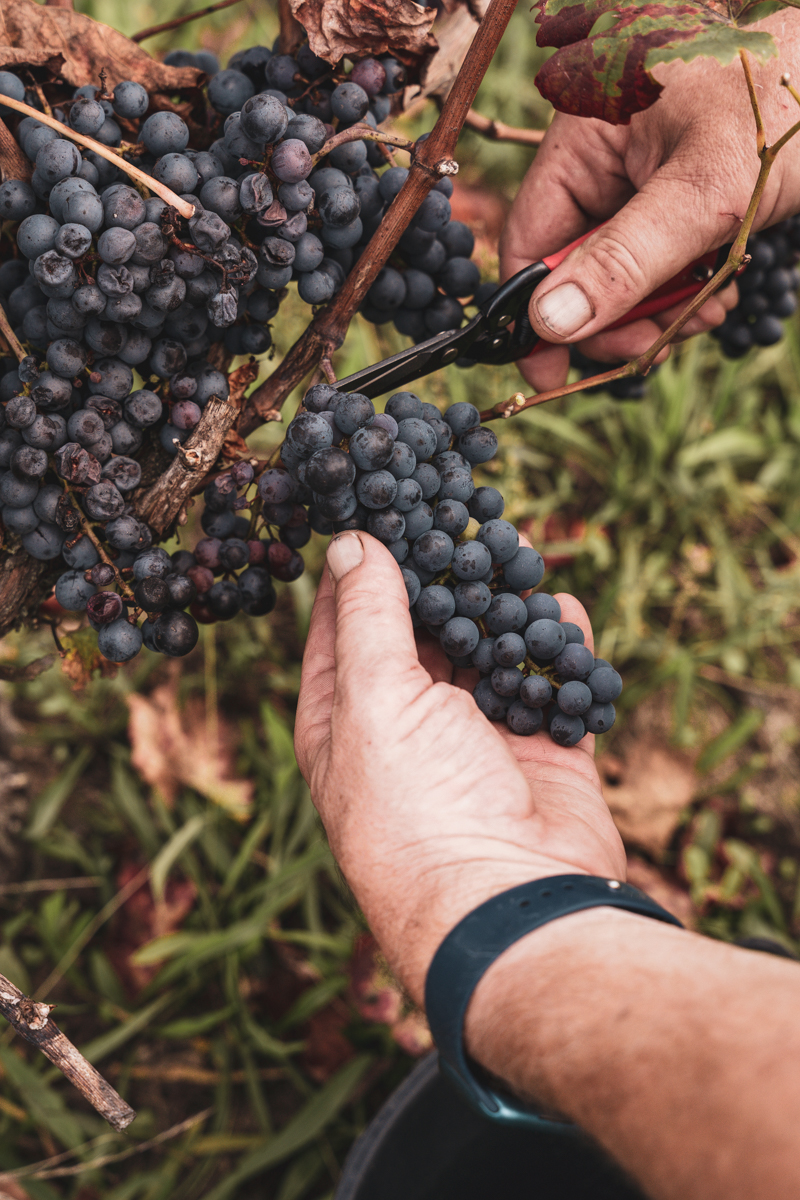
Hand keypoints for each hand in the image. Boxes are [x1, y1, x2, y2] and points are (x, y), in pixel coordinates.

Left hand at [294, 531, 624, 1003]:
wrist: (511, 904)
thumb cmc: (416, 805)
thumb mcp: (374, 697)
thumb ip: (369, 617)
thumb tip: (351, 544)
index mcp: (343, 722)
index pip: (341, 627)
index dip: (357, 568)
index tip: (376, 510)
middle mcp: (405, 731)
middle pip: (420, 636)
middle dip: (438, 580)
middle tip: (456, 516)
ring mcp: (475, 745)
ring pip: (487, 655)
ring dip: (500, 608)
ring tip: (512, 549)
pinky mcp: (540, 758)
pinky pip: (549, 687)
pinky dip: (557, 649)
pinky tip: (561, 606)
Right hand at [500, 17, 799, 393]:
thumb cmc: (778, 108)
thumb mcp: (702, 192)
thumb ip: (625, 259)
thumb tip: (551, 323)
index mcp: (582, 138)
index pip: (531, 240)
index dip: (536, 314)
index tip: (550, 373)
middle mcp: (600, 159)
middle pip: (574, 267)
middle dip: (616, 316)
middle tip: (657, 343)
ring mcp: (636, 179)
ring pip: (618, 274)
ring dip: (656, 310)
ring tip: (704, 311)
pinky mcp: (671, 198)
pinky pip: (655, 262)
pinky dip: (681, 290)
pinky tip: (716, 291)